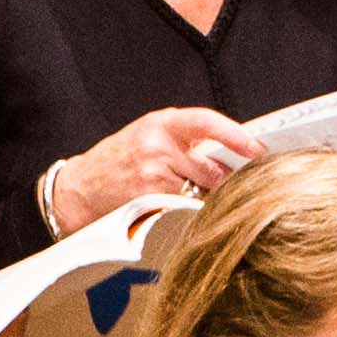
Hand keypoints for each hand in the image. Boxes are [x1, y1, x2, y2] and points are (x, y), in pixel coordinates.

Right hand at [51, 108, 251, 230]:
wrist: (78, 191)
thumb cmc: (118, 163)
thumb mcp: (148, 137)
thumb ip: (185, 141)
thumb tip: (232, 155)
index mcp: (161, 123)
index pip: (207, 121)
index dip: (237, 136)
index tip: (258, 149)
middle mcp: (158, 146)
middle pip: (213, 169)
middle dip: (223, 182)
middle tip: (225, 188)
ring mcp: (154, 175)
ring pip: (203, 194)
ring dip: (205, 201)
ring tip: (185, 200)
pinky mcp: (150, 202)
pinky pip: (186, 211)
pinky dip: (189, 215)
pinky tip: (175, 211)